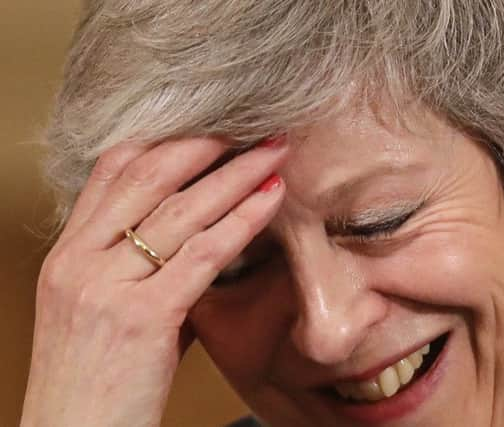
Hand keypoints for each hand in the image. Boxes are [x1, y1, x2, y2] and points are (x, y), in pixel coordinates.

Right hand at [20, 136, 287, 426]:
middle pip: (149, 176)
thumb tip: (208, 241)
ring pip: (182, 210)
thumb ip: (148, 270)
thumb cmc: (99, 377)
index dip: (165, 140)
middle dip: (206, 145)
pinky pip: (203, 254)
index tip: (210, 127)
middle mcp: (80, 260)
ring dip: (236, 174)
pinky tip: (271, 199)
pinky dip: (242, 220)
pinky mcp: (141, 319)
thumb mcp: (106, 311)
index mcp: (68, 252)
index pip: (111, 170)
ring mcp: (106, 287)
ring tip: (274, 152)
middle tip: (251, 127)